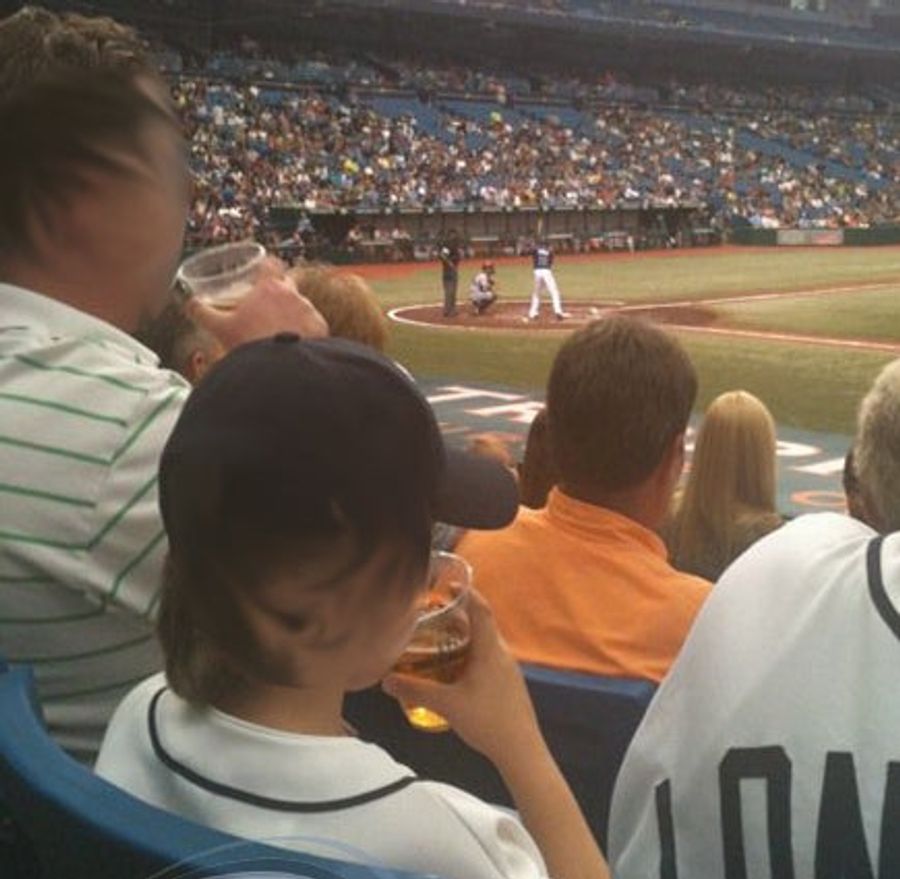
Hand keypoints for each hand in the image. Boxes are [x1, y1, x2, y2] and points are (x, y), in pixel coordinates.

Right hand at [186, 258, 327, 350]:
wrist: (281, 369)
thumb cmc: (250, 344)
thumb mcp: (220, 327)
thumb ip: (202, 312)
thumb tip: (190, 303)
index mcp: (269, 287)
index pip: (270, 263)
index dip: (265, 266)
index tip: (261, 272)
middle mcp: (293, 294)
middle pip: (287, 283)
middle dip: (278, 292)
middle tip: (266, 307)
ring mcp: (309, 311)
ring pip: (300, 306)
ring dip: (291, 315)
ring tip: (279, 332)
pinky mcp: (321, 329)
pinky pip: (313, 325)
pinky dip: (305, 332)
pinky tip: (294, 344)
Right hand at [382, 589, 541, 766]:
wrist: (522, 751)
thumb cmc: (488, 722)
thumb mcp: (446, 705)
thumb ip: (415, 691)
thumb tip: (386, 681)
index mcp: (489, 650)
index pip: (481, 610)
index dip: (468, 592)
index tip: (451, 583)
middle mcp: (502, 654)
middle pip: (482, 624)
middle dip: (460, 616)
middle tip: (435, 612)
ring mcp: (508, 669)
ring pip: (485, 643)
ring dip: (465, 637)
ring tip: (440, 640)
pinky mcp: (509, 684)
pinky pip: (488, 659)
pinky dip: (471, 655)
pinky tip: (455, 671)